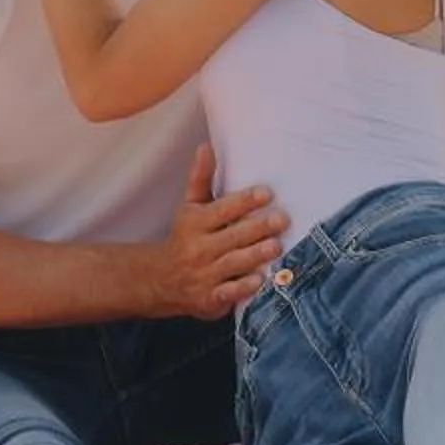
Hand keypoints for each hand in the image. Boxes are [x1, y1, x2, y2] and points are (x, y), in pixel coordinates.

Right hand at [157, 144, 285, 318]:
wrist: (161, 280)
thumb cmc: (185, 236)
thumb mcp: (189, 207)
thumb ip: (200, 178)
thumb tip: (206, 146)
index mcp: (195, 222)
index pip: (222, 209)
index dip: (245, 200)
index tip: (267, 192)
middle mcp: (198, 247)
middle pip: (232, 236)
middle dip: (258, 228)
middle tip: (283, 219)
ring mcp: (204, 274)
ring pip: (233, 263)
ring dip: (255, 255)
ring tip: (277, 246)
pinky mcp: (210, 298)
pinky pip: (228, 293)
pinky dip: (243, 288)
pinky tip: (260, 280)